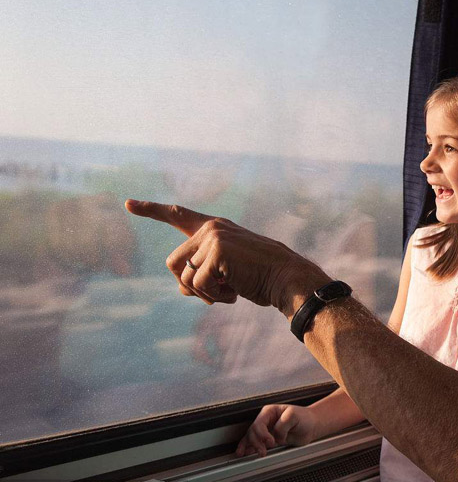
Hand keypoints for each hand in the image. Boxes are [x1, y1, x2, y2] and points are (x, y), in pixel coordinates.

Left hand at [124, 200, 330, 315]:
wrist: (285, 277)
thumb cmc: (259, 277)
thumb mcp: (227, 270)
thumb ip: (203, 269)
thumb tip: (181, 286)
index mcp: (214, 227)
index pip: (177, 215)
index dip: (151, 210)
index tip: (128, 204)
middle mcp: (211, 228)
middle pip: (173, 263)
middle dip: (189, 285)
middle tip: (214, 294)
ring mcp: (213, 238)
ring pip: (184, 277)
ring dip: (203, 294)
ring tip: (228, 293)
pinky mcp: (217, 252)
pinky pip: (198, 285)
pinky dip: (214, 297)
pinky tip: (233, 294)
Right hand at [236, 404, 318, 456]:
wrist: (311, 426)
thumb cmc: (304, 417)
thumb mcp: (294, 415)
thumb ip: (282, 424)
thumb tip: (275, 435)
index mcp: (270, 411)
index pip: (259, 423)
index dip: (262, 434)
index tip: (271, 441)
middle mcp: (266, 420)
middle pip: (253, 431)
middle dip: (256, 442)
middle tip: (264, 451)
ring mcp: (267, 430)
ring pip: (251, 437)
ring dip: (252, 446)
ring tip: (259, 453)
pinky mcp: (269, 439)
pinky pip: (255, 442)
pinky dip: (248, 447)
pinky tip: (244, 452)